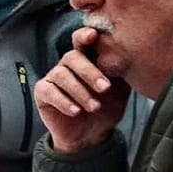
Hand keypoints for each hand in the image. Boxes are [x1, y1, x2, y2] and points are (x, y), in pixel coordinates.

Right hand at [33, 26, 132, 154]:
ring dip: (80, 91)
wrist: (91, 135)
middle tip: (105, 88)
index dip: (85, 35)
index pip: (82, 40)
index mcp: (87, 58)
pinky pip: (49, 91)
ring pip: (61, 75)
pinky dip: (64, 101)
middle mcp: (67, 64)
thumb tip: (130, 55)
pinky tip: (76, 111)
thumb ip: (121, 70)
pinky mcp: (42, 93)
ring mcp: (53, 78)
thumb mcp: (120, 89)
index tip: (94, 35)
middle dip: (89, 72)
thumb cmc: (106, 107)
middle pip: (72, 57)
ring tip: (94, 107)